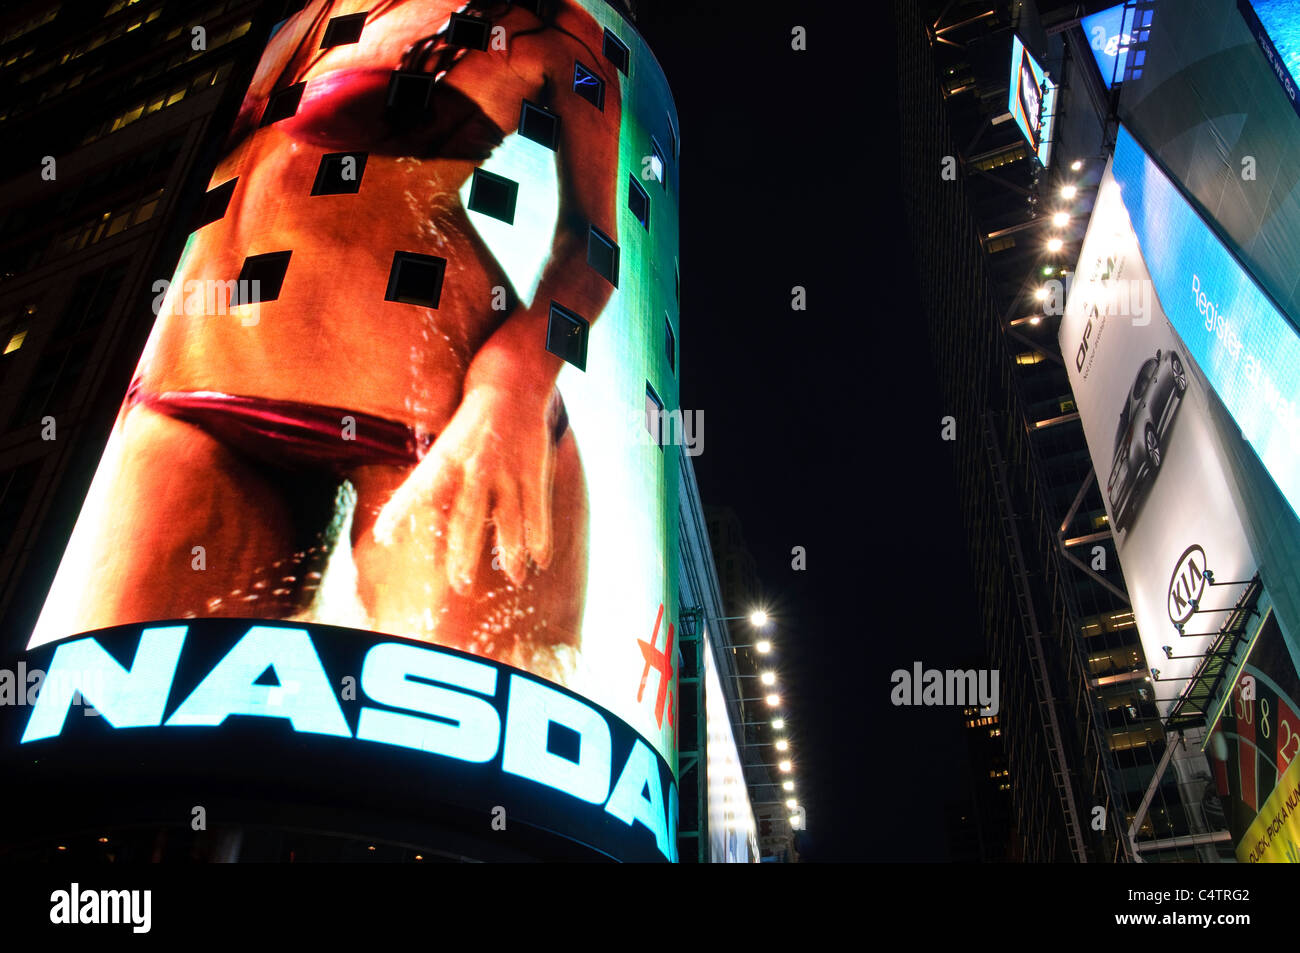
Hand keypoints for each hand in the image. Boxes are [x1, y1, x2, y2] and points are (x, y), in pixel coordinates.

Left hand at [372, 386, 554, 594]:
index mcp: (446, 458)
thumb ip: (433, 485)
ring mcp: (508, 470)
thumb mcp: (445, 448)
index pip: (418, 489)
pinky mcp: (534, 470)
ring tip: (513, 579)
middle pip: (468, 517)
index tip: (384, 537)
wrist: (510, 385)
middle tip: (460, 584)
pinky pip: (538, 510)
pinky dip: (540, 537)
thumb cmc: (469, 426)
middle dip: (463, 553)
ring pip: (509, 518)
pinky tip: (540, 561)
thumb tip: (412, 525)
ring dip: (510, 552)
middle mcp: (476, 466)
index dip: (400, 513)